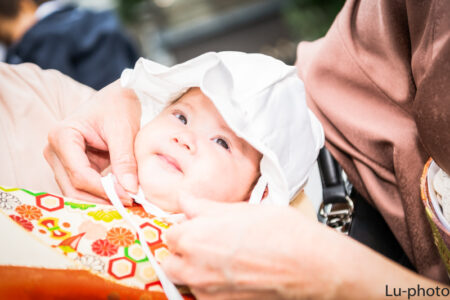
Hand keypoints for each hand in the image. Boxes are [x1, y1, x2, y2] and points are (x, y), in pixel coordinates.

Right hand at [44, 80, 140, 204]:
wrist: (118, 97)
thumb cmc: (118, 106)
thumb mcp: (124, 130)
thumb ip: (125, 160)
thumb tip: (131, 190)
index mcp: (62, 136)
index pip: (80, 175)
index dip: (104, 190)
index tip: (130, 196)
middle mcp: (55, 150)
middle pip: (73, 188)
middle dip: (102, 199)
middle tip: (131, 202)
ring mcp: (61, 160)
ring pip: (76, 192)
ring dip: (101, 199)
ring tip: (129, 199)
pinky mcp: (72, 167)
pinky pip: (84, 188)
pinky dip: (102, 194)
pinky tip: (122, 194)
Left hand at [162, 196, 437, 298]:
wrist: (310, 265)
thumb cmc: (281, 233)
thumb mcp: (240, 209)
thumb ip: (205, 207)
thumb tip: (186, 201)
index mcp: (194, 238)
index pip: (170, 234)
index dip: (185, 227)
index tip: (197, 225)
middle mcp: (195, 269)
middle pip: (171, 262)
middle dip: (183, 252)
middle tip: (205, 242)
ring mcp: (208, 292)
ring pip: (188, 280)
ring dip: (196, 269)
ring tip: (223, 258)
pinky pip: (206, 295)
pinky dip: (212, 285)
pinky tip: (234, 273)